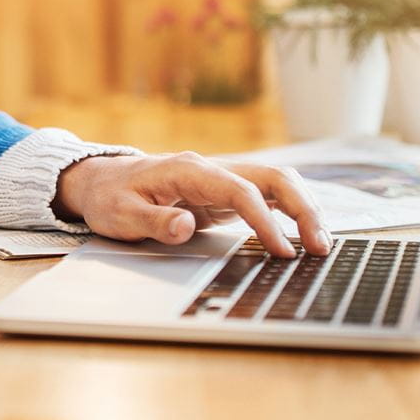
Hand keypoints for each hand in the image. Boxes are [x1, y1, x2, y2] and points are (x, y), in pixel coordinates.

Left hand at [53, 151, 331, 257]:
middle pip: (271, 178)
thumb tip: (186, 225)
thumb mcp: (120, 214)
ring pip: (275, 183)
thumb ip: (154, 221)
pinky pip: (265, 196)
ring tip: (320, 244)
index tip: (281, 250)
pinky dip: (289, 211)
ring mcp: (219, 179)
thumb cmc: (109, 197)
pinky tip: (302, 234)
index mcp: (189, 171)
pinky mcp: (222, 193)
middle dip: (301, 209)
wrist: (99, 181)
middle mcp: (211, 169)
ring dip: (302, 208)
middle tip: (320, 246)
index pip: (240, 191)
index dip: (264, 220)